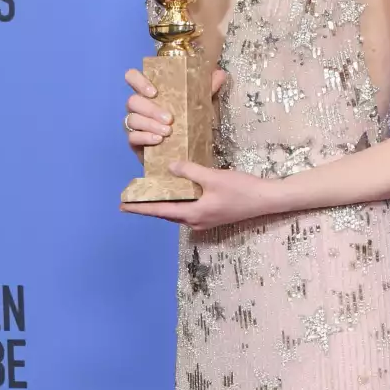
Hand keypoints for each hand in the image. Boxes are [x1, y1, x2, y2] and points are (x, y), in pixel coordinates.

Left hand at [120, 158, 282, 230]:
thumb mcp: (213, 177)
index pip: (160, 211)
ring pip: (177, 213)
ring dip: (163, 205)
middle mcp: (196, 222)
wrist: (266, 200)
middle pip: (167, 214)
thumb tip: (170, 167)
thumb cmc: (241, 189)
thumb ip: (189, 172)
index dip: (141, 208)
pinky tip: (175, 194)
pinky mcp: (213, 216)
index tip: (123, 206)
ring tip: (149, 197)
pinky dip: (177, 203)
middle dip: (149, 207)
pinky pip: (188, 210)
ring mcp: (205, 221)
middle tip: (131, 200)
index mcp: (193, 214)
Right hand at [121, 64, 226, 162]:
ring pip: (132, 119)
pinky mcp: (134, 142)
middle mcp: (138, 106)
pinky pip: (132, 137)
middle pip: (132, 101)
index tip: (154, 91)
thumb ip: (207, 89)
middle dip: (150, 109)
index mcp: (149, 92)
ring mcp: (134, 124)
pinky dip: (145, 137)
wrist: (184, 151)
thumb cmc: (188, 123)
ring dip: (149, 124)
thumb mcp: (200, 105)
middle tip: (170, 118)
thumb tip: (220, 73)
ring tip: (168, 131)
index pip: (132, 78)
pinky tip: (158, 140)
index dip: (138, 81)